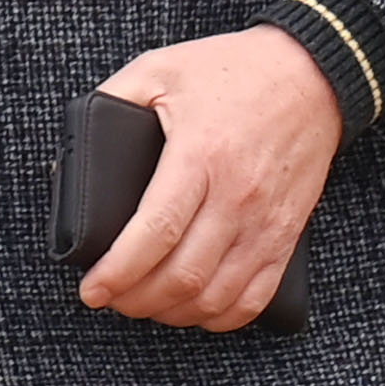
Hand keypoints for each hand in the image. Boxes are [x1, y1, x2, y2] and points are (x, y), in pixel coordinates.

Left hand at [75, 27, 341, 328]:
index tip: (92, 289)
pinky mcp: (286, 235)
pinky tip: (192, 308)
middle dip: (136, 299)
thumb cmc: (230, 70)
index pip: (155, 232)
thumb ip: (111, 100)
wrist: (311, 73)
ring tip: (144, 303)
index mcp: (201, 155)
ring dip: (173, 312)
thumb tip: (74, 153)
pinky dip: (218, 316)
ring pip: (216, 296)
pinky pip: (254, 297)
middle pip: (183, 275)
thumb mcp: (159, 69)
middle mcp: (237, 196)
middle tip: (110, 298)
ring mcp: (267, 221)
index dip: (118, 272)